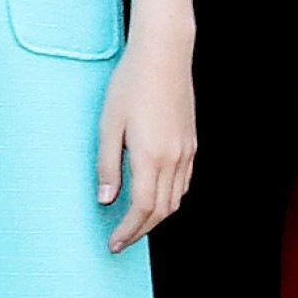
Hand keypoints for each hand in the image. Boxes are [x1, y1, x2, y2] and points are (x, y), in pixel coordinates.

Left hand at [98, 26, 197, 251]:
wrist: (164, 53)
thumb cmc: (130, 84)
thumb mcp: (109, 124)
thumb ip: (107, 165)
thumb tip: (106, 200)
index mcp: (150, 155)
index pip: (141, 208)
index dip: (127, 231)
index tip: (113, 243)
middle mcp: (173, 157)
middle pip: (161, 210)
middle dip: (140, 231)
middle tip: (121, 241)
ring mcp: (186, 150)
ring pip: (175, 198)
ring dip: (156, 217)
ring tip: (135, 224)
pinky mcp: (191, 141)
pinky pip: (183, 181)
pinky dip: (169, 198)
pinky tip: (154, 196)